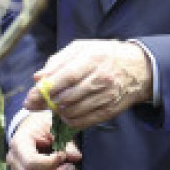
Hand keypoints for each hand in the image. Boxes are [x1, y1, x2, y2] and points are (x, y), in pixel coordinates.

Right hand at [6, 110, 81, 169]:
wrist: (34, 125)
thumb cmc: (44, 124)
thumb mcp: (55, 126)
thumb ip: (65, 141)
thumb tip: (77, 157)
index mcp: (18, 143)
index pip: (31, 162)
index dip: (50, 163)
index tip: (63, 155)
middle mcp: (14, 160)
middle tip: (72, 167)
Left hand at [24, 39, 152, 130]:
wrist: (139, 69)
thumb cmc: (106, 55)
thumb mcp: (83, 48)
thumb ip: (58, 60)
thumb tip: (38, 77)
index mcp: (93, 59)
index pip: (65, 77)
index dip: (45, 89)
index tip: (30, 96)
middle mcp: (101, 78)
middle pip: (67, 97)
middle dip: (46, 103)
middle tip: (35, 104)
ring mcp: (106, 96)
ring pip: (73, 111)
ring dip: (57, 111)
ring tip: (53, 105)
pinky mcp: (109, 110)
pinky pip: (83, 121)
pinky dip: (70, 120)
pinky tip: (66, 113)